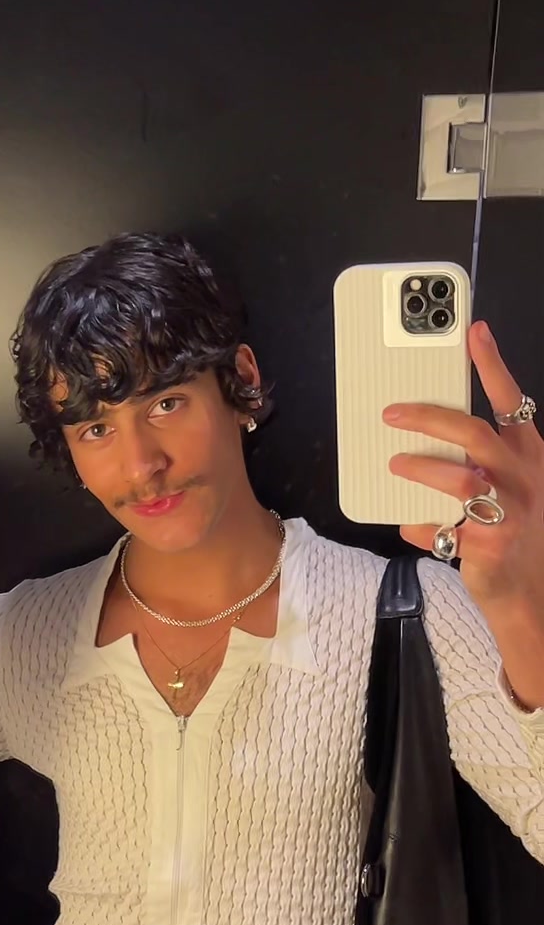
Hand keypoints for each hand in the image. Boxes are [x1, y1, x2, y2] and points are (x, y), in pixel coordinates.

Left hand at [385, 321, 543, 624]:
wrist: (533, 593)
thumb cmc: (517, 532)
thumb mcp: (514, 486)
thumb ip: (483, 460)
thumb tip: (431, 437)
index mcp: (529, 456)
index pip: (512, 401)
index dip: (492, 364)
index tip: (473, 331)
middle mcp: (523, 478)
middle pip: (474, 433)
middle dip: (430, 417)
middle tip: (393, 413)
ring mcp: (509, 513)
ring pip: (461, 479)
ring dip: (422, 469)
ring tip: (396, 465)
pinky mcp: (490, 546)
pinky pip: (445, 530)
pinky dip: (422, 527)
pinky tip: (410, 525)